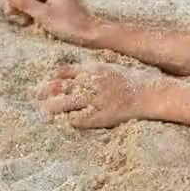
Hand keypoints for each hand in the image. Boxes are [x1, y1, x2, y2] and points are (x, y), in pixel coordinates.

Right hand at [4, 0, 97, 46]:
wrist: (92, 34)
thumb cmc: (68, 24)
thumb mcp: (42, 14)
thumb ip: (23, 2)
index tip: (10, 14)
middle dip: (24, 6)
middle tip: (21, 21)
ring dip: (31, 11)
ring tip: (28, 24)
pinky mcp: (65, 3)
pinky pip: (46, 4)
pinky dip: (40, 13)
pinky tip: (37, 23)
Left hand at [37, 63, 159, 128]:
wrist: (152, 94)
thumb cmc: (134, 81)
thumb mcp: (112, 68)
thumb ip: (93, 72)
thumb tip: (74, 76)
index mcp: (94, 70)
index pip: (63, 72)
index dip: (52, 78)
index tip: (46, 83)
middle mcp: (91, 83)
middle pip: (59, 87)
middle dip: (45, 92)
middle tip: (37, 97)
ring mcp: (95, 100)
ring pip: (63, 104)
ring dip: (51, 108)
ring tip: (46, 111)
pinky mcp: (100, 116)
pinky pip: (77, 120)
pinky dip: (67, 120)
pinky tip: (62, 122)